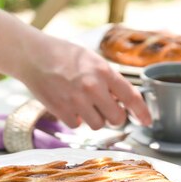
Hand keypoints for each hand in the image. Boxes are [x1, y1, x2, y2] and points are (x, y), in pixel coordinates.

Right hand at [18, 36, 151, 129]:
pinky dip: (75, 119)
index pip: (131, 97)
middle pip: (116, 118)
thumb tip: (123, 101)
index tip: (147, 121)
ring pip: (98, 125)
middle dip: (115, 117)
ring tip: (84, 104)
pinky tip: (69, 104)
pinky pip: (77, 126)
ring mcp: (76, 100)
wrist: (33, 55)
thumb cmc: (64, 55)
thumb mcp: (92, 60)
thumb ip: (109, 79)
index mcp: (103, 71)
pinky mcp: (61, 110)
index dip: (142, 112)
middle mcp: (92, 87)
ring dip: (94, 118)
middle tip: (108, 110)